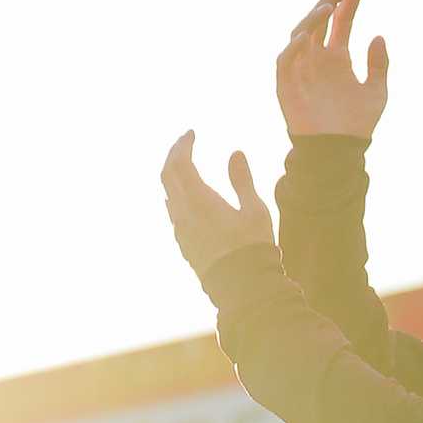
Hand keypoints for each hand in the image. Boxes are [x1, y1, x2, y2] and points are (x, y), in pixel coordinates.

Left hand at [160, 133, 275, 278]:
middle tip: (185, 143)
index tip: (191, 133)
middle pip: (167, 175)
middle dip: (173, 154)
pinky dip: (176, 195)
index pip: (180, 162)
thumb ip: (242, 180)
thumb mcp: (254, 210)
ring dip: (172, 175)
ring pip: (167, 194)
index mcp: (199, 200)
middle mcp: (183, 213)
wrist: (243, 289)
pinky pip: (173, 213)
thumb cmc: (252, 249)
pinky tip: (185, 197)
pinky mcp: (184, 245)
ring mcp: (181, 230)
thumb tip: (235, 153)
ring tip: (184, 166)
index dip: (183, 144)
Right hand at [276, 0, 388, 139]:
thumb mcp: (377, 93)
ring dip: (312, 19)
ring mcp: (301, 69)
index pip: (341, 23)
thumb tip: (378, 36)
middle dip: (329, 3)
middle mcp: (318, 59)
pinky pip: (286, 60)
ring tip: (329, 8)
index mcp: (337, 59)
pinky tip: (307, 36)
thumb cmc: (356, 126)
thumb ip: (379, 65)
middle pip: (319, 21)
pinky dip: (294, 46)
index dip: (348, 3)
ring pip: (301, 34)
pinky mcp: (287, 84)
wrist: (338, 152)